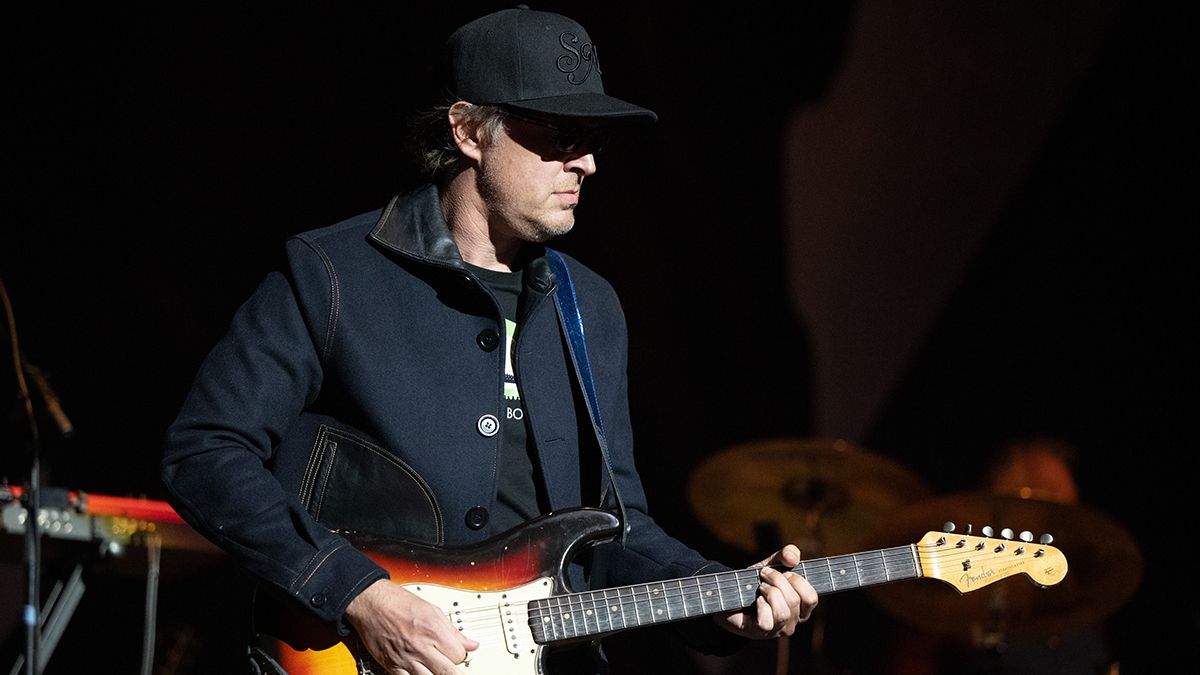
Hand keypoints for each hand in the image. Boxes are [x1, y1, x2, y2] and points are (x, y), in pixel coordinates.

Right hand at [344, 579, 478, 674]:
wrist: (372, 603)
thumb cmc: (400, 603)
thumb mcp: (433, 611)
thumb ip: (454, 631)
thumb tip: (472, 644)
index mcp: (434, 631)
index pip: (458, 655)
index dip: (460, 655)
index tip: (456, 653)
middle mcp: (421, 646)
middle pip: (448, 672)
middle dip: (453, 672)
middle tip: (453, 670)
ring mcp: (407, 658)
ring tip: (438, 670)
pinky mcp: (392, 666)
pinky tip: (421, 674)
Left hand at [715, 544, 817, 638]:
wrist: (732, 592)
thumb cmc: (757, 581)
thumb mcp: (773, 563)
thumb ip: (786, 555)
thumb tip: (792, 558)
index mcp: (801, 607)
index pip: (811, 598)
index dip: (797, 581)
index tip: (784, 572)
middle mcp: (793, 621)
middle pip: (794, 600)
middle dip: (777, 581)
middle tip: (765, 575)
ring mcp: (777, 629)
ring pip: (783, 613)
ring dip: (769, 593)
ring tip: (760, 588)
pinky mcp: (760, 632)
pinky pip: (767, 622)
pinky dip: (761, 607)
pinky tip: (756, 601)